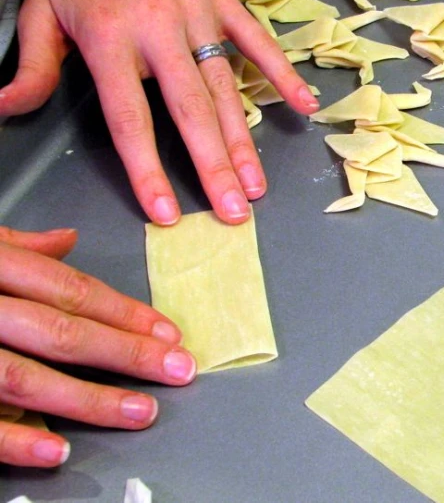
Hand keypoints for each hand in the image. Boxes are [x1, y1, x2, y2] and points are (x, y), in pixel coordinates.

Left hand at [0, 0, 319, 225]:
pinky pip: (257, 40)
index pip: (131, 118)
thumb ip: (29, 68)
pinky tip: (303, 106)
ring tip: (257, 186)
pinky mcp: (222, 0)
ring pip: (226, 86)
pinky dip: (282, 73)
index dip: (149, 169)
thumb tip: (3, 112)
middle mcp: (158, 27)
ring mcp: (197, 12)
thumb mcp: (40, 13)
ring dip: (243, 140)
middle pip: (191, 110)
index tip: (169, 212)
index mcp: (109, 37)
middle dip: (214, 166)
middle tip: (234, 212)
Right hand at [0, 227, 196, 467]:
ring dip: (87, 399)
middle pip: (60, 330)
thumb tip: (69, 241)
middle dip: (125, 353)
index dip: (124, 312)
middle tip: (178, 370)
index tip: (168, 334)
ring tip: (140, 412)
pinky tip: (56, 451)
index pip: (69, 290)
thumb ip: (15, 246)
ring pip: (22, 376)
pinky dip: (12, 439)